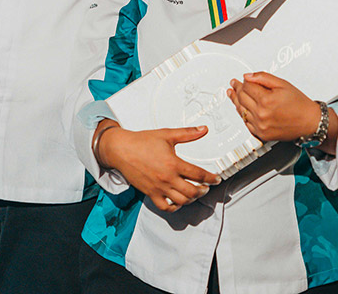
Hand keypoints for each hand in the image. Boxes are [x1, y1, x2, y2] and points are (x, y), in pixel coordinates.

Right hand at [95, 120, 219, 212]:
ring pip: (181, 201)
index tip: (216, 179)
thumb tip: (203, 129)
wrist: (121, 150)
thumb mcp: (167, 134)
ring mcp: (158, 188)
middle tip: (206, 187)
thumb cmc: (142, 141)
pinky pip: (165, 207)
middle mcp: (167, 178)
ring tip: (195, 193)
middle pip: (192, 192)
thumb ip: (187, 133)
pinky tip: (178, 201)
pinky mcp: (150, 193)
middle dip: (203, 191)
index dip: (211, 178)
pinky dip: (175, 207)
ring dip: (191, 199)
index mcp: (173, 163)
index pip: (198, 175)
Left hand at [228, 72, 323, 143]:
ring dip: (236, 101)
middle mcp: (261, 114)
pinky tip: (241, 108)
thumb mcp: (283, 84)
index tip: (240, 79)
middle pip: (242, 98)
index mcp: (266, 100)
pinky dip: (242, 114)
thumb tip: (247, 76)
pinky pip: (246, 123)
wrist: (310, 122)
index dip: (243, 81)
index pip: (247, 87)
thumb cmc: (299, 104)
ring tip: (232, 94)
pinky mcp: (261, 134)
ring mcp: (260, 126)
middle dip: (237, 89)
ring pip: (242, 111)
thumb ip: (263, 78)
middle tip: (234, 84)